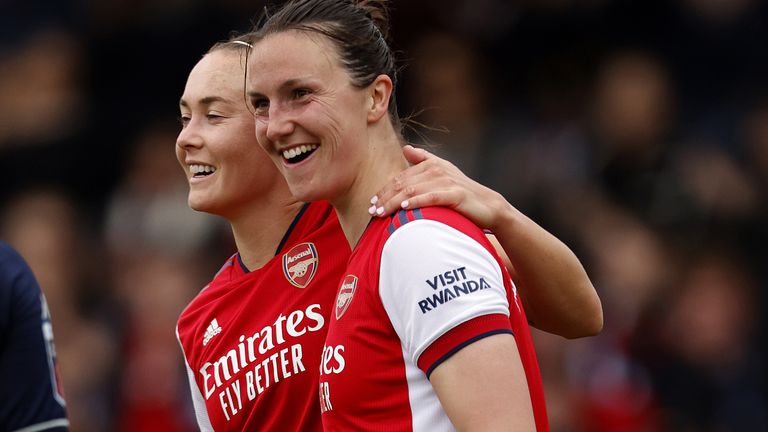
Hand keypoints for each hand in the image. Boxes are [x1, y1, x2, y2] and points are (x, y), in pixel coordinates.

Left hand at [369, 145, 508, 230]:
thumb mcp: (443, 172)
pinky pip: (430, 198)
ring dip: (394, 203)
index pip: (401, 177)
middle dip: (385, 197)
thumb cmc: (461, 192)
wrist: (488, 205)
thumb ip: (424, 160)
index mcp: (431, 164)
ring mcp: (446, 181)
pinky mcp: (455, 194)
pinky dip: (415, 202)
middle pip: (403, 184)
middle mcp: (437, 169)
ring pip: (412, 191)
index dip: (385, 189)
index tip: (372, 202)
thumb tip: (406, 149)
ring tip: (381, 213)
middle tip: (372, 210)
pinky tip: (403, 208)